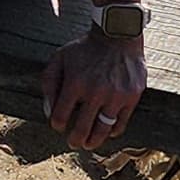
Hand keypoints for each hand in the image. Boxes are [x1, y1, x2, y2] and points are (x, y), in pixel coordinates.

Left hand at [41, 26, 145, 154]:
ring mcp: (115, 95)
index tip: (59, 125)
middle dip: (75, 140)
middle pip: (82, 129)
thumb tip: (48, 112)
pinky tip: (107, 131)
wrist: (118, 35)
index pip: (61, 117)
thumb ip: (49, 83)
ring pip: (103, 130)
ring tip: (89, 144)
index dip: (57, 125)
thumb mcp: (60, 58)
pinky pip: (121, 122)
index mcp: (75, 83)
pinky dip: (113, 131)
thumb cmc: (85, 49)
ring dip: (94, 141)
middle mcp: (95, 92)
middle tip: (74, 143)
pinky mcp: (131, 96)